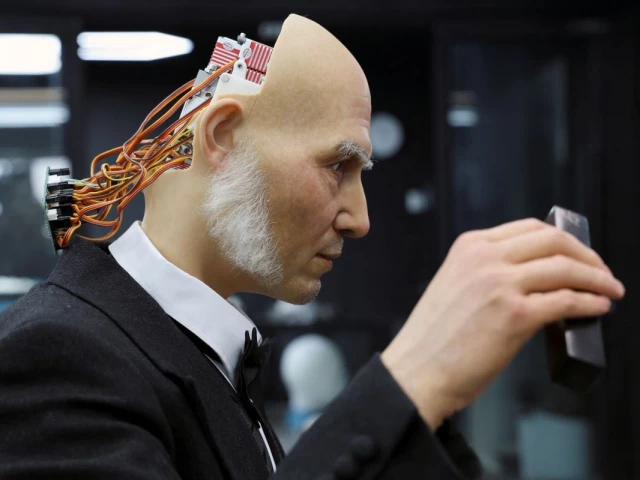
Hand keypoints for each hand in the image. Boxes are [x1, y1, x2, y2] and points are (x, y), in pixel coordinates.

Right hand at [381, 218, 624, 429]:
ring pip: (565, 268)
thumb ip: (487, 271)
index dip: (564, 240)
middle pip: (554, 241)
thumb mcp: (455, 284)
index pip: (530, 228)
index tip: (578, 254)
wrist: (417, 370)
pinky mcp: (515, 316)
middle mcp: (485, 258)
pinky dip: (590, 303)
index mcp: (470, 246)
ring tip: (609, 290)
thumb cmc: (434, 337)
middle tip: (601, 271)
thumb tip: (536, 277)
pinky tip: (598, 308)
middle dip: (587, 256)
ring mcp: (500, 285)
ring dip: (597, 279)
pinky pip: (566, 301)